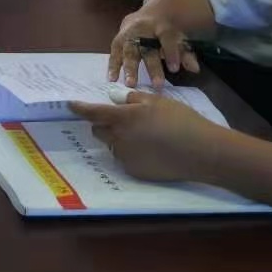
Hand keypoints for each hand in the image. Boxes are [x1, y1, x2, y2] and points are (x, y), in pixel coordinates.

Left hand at [69, 91, 219, 182]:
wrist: (201, 152)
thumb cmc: (181, 120)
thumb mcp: (157, 101)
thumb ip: (133, 99)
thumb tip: (118, 100)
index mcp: (123, 118)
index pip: (94, 113)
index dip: (80, 108)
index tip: (70, 106)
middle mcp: (119, 139)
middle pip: (99, 130)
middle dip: (103, 124)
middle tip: (123, 120)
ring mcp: (126, 158)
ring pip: (112, 145)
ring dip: (118, 139)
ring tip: (144, 136)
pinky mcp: (135, 171)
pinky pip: (125, 159)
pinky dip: (131, 153)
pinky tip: (151, 150)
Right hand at [108, 5, 201, 87]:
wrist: (145, 16)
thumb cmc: (164, 33)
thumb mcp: (178, 39)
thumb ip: (185, 54)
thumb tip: (195, 69)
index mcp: (161, 26)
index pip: (167, 38)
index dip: (171, 53)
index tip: (174, 70)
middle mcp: (143, 29)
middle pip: (147, 47)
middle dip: (152, 66)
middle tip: (157, 85)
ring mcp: (128, 34)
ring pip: (129, 50)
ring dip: (129, 68)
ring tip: (131, 84)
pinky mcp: (117, 40)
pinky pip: (114, 52)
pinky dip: (113, 65)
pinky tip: (112, 78)